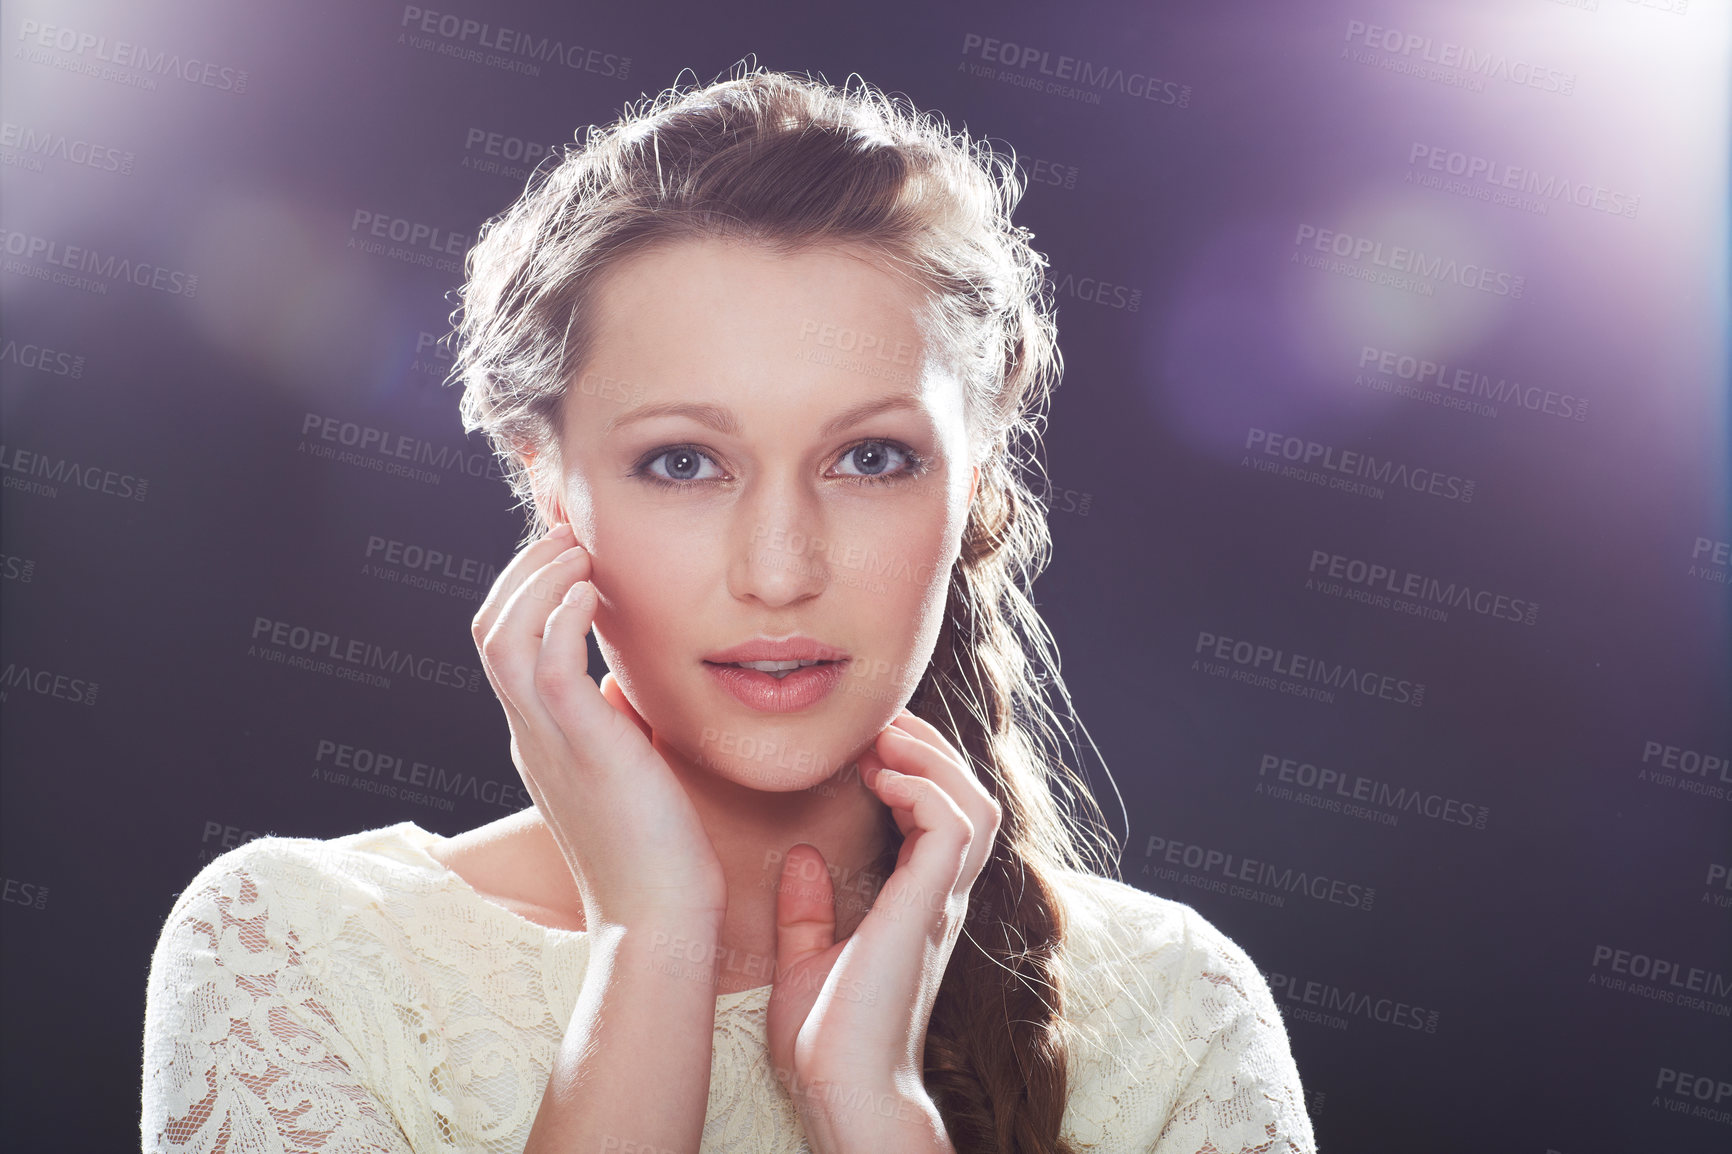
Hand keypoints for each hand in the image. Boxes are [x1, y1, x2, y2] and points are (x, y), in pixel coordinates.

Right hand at [472, 524, 725, 927]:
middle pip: (489, 627)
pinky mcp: (580, 749)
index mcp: (540, 739)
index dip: (529, 588)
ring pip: (502, 636)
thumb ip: (611, 725)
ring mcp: (547, 742)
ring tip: (579, 549)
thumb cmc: (659, 855)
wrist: (660, 922)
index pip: (508, 643)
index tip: (571, 550)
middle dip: (523, 568)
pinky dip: (560, 614)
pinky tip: (593, 592)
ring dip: (537, 579)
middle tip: (567, 531)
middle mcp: (529, 735)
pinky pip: (545, 662)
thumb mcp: (626, 771)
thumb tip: (616, 685)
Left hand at [764, 709, 1000, 1151]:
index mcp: (916, 905)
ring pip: (976, 803)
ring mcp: (940, 903)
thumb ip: (807, 912)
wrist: (842, 1093)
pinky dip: (923, 791)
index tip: (862, 746)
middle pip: (971, 798)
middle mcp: (939, 899)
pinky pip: (951, 827)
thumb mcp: (804, 961)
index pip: (940, 815)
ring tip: (883, 743)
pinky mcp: (928, 908)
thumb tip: (802, 858)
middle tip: (878, 725)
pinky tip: (880, 782)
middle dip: (931, 749)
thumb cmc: (826, 1043)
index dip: (912, 768)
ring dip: (932, 760)